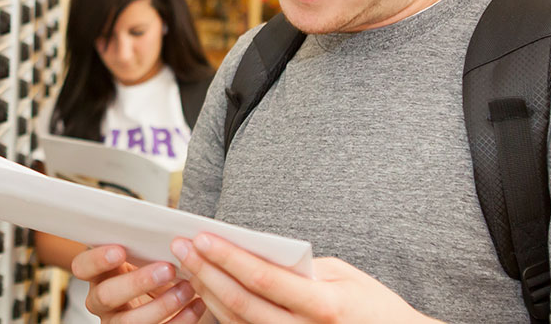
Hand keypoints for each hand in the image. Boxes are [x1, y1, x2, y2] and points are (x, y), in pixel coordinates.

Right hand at [70, 244, 206, 323]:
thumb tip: (167, 229)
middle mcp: (101, 301)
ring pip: (130, 322)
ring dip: (162, 305)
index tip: (120, 250)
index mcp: (98, 274)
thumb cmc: (149, 269)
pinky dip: (181, 320)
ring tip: (188, 289)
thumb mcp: (141, 257)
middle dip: (137, 282)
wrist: (159, 297)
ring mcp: (117, 322)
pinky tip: (196, 305)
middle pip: (106, 295)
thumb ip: (143, 246)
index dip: (97, 259)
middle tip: (167, 269)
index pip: (82, 267)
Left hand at [171, 233, 436, 323]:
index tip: (200, 236)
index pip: (262, 279)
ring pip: (235, 323)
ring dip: (206, 292)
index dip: (227, 257)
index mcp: (323, 306)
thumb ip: (297, 267)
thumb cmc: (370, 304)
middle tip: (180, 246)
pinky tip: (204, 292)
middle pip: (240, 303)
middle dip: (205, 272)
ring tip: (187, 264)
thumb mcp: (342, 275)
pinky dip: (219, 313)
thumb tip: (252, 253)